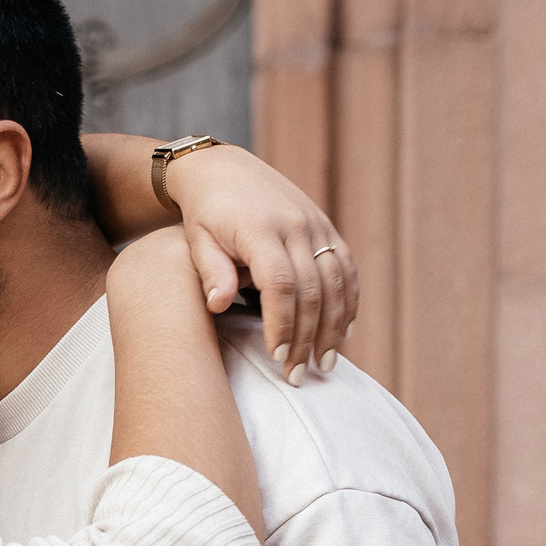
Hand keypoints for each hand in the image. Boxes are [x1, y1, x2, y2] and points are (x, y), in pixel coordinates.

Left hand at [163, 143, 356, 384]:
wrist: (223, 168)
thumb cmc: (204, 213)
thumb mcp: (196, 240)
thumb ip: (211, 272)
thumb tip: (218, 306)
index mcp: (261, 230)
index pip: (280, 285)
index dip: (282, 324)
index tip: (276, 357)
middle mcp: (296, 226)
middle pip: (312, 290)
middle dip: (307, 338)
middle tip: (297, 376)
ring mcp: (316, 225)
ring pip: (336, 282)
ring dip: (334, 327)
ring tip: (325, 364)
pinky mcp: (326, 227)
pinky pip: (345, 268)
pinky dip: (349, 301)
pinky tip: (345, 332)